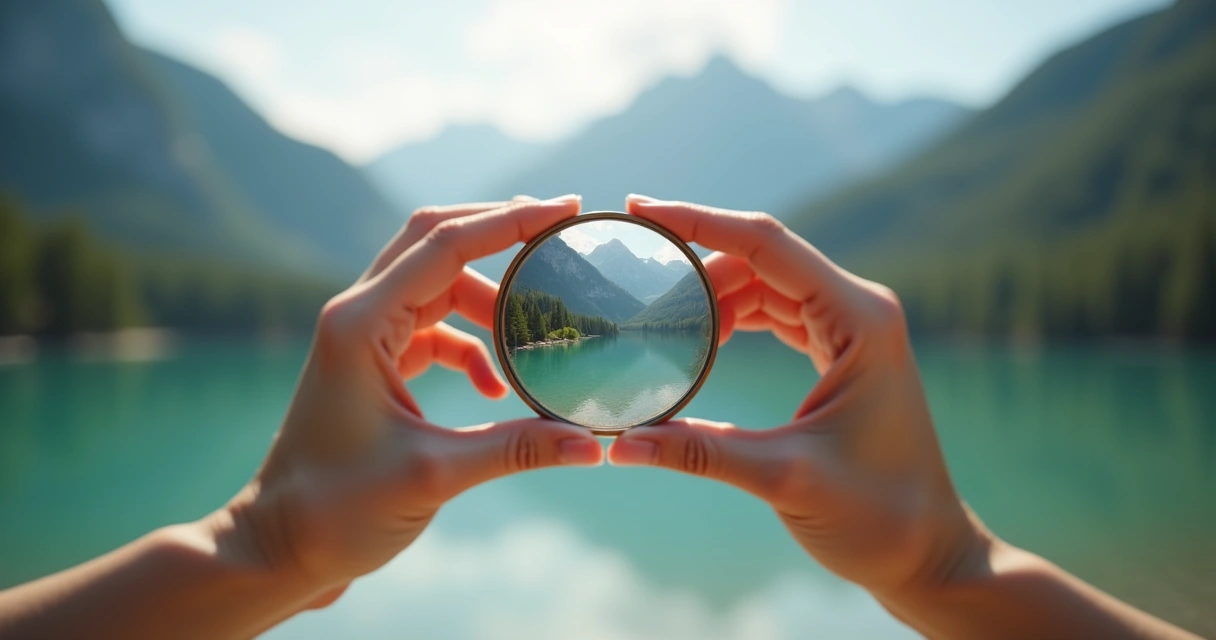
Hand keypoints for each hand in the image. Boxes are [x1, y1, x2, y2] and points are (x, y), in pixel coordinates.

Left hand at [225, 195, 604, 604]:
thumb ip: (515, 449)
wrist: (279, 546)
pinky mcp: (375, 363)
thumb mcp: (433, 476)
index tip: (566, 208)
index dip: (509, 222)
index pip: (445, 245)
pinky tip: (498, 386)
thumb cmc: (335, 510)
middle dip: (500, 235)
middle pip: (437, 242)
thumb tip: (590, 445)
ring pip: (439, 285)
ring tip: (544, 324)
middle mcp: (358, 315)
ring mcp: (365, 337)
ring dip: (491, 302)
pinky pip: (435, 330)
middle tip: (560, 234)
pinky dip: (473, 345)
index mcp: (361, 324)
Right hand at [608, 196, 981, 595]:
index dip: (699, 221)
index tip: (640, 207)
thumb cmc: (878, 516)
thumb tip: (620, 445)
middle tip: (635, 275)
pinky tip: (697, 340)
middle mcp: (858, 310)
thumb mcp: (783, 479)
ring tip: (657, 315)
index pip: (766, 245)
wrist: (929, 554)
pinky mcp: (840, 353)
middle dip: (697, 264)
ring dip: (713, 296)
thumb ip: (700, 452)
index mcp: (859, 320)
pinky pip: (776, 315)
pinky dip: (734, 320)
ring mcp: (851, 330)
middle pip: (762, 259)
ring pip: (766, 286)